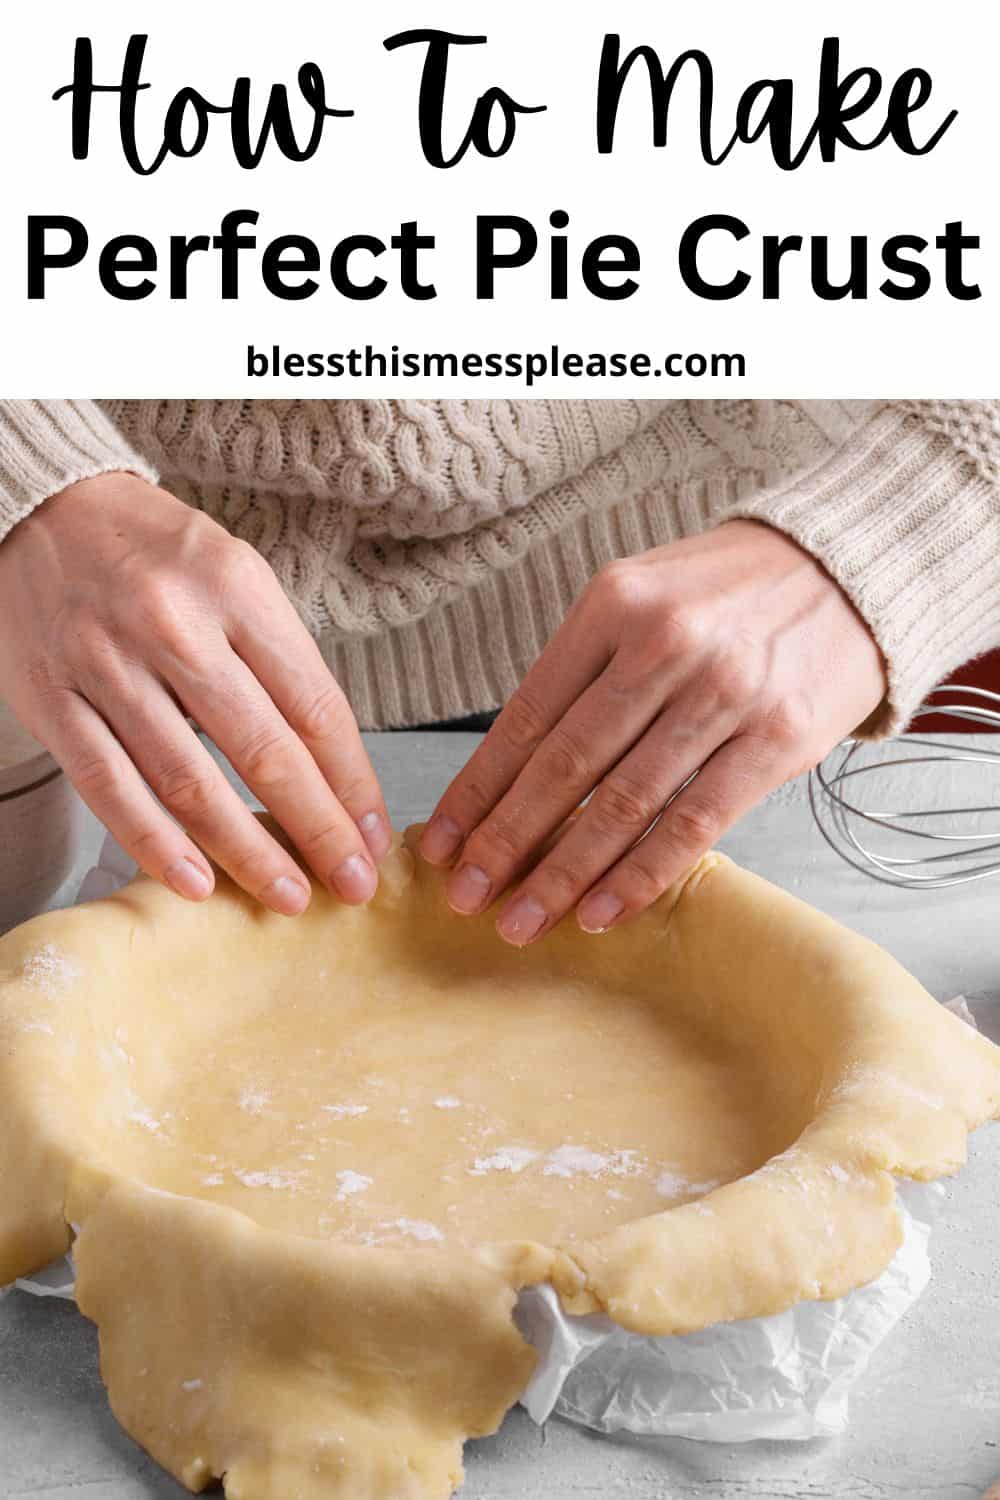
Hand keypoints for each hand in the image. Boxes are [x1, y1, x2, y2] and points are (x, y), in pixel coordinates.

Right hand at [0, 473, 390, 914]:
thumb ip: (279, 660)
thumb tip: (333, 769)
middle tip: (351, 884)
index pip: (313, 705)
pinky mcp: (51, 699)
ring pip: (188, 781)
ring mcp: (106, 664)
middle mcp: (173, 626)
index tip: (373, 835)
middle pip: (263, 751)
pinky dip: (155, 843)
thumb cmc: (158, 555)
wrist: (44, 509)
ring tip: (288, 896)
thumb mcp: (236, 576)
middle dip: (316, 829)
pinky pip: (109, 786)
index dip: (351, 782)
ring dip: (246, 851)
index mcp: (236, 589)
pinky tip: (196, 884)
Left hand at [420, 520, 886, 944]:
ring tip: (522, 920)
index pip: (527, 715)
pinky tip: (600, 912)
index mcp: (614, 605)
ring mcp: (724, 692)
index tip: (442, 844)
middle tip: (466, 898)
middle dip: (506, 841)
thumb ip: (585, 671)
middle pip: (565, 765)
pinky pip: (694, 823)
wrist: (847, 569)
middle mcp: (664, 644)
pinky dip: (641, 874)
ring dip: (564, 872)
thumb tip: (513, 774)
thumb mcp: (643, 597)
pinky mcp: (777, 737)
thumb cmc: (727, 593)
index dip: (479, 789)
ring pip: (624, 803)